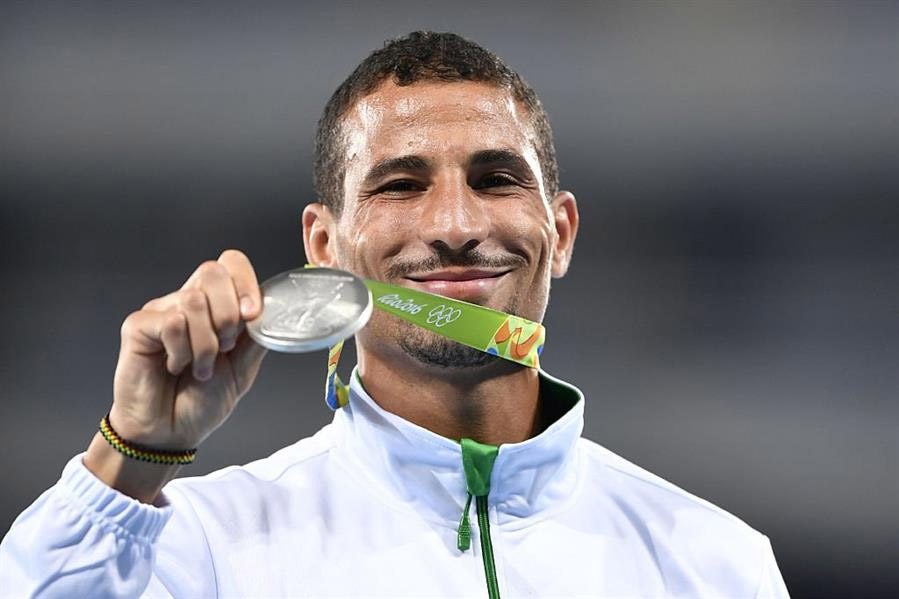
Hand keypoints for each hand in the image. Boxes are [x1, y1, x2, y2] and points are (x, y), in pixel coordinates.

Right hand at [107, 249, 267, 450]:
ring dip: (206, 345)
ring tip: (199, 368)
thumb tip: (273, 312)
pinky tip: (174, 367)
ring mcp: (161, 311)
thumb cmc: (201, 401)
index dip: (246, 282)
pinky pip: (172, 322)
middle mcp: (187, 302)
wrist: (170, 433)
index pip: (230, 263)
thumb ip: (257, 337)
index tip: (253, 316)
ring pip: (194, 301)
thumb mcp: (243, 368)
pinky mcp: (138, 325)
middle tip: (225, 348)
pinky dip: (182, 351)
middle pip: (213, 271)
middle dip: (229, 315)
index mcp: (215, 305)